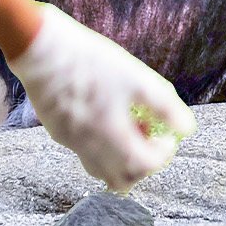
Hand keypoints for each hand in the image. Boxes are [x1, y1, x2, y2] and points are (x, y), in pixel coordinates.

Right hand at [7, 3, 195, 190]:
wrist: (39, 46)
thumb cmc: (89, 59)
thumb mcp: (136, 77)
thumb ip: (165, 106)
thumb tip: (186, 129)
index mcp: (111, 137)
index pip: (146, 166)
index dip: (164, 153)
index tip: (168, 133)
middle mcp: (88, 147)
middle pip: (121, 179)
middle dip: (141, 164)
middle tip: (148, 137)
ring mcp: (69, 141)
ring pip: (99, 169)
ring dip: (119, 159)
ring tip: (126, 128)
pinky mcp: (56, 130)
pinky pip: (82, 151)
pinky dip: (99, 146)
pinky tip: (102, 116)